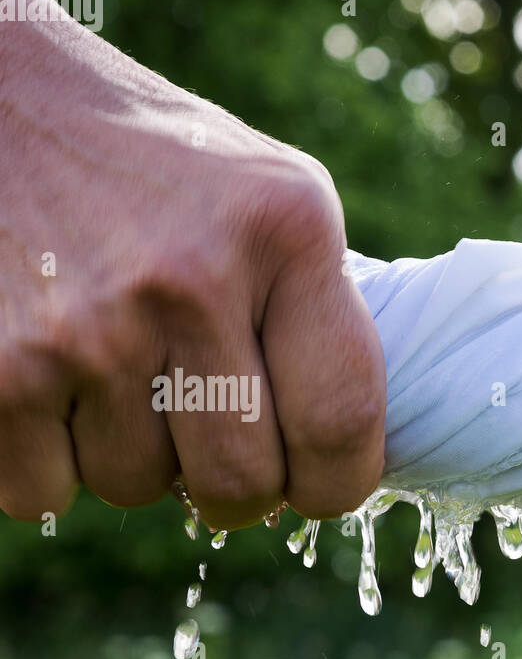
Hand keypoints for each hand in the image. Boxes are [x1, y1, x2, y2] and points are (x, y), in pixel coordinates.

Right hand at [0, 0, 385, 527]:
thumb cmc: (155, 166)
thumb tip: (342, 458)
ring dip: (131, 456)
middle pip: (240, 483)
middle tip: (211, 444)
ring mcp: (84, 327)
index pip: (340, 420)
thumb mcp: (272, 201)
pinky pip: (41, 492)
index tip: (320, 487)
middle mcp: (189, 279)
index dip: (336, 483)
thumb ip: (318, 317)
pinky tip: (49, 378)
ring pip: (135, 488)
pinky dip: (46, 461)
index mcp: (285, 232)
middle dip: (233, 489)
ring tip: (113, 367)